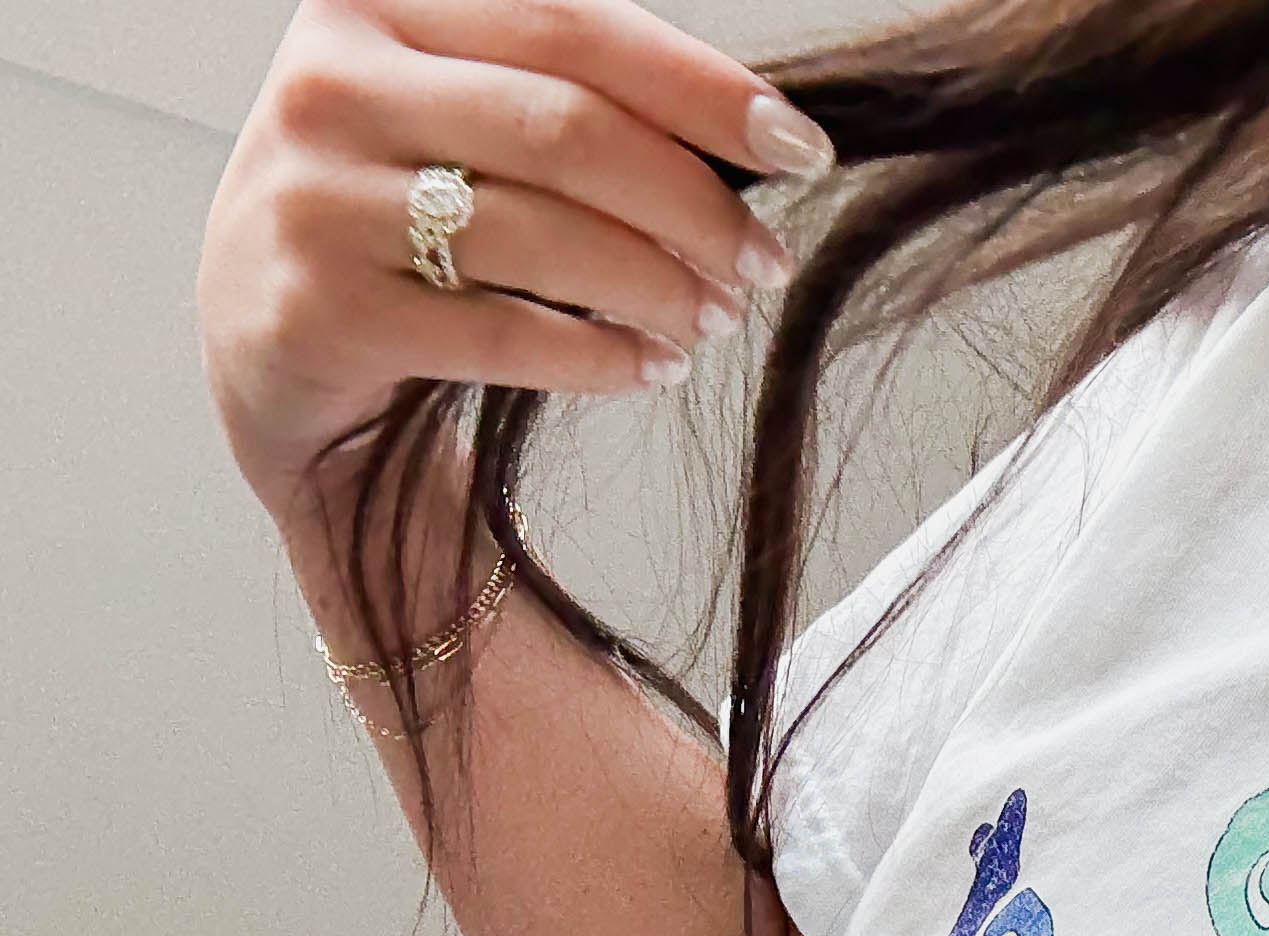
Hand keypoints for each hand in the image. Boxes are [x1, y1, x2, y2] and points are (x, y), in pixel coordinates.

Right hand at [198, 0, 833, 514]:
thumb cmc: (396, 226)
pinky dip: (601, 357)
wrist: (270, 353)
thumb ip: (562, 96)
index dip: (704, 88)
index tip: (800, 149)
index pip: (576, 22)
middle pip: (567, 128)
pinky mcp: (321, 309)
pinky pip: (505, 333)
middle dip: (693, 204)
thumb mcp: (457, 120)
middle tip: (762, 263)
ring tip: (712, 320)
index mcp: (378, 0)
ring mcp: (315, 195)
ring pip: (543, 235)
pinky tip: (649, 367)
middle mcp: (331, 78)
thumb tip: (747, 133)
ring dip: (658, 286)